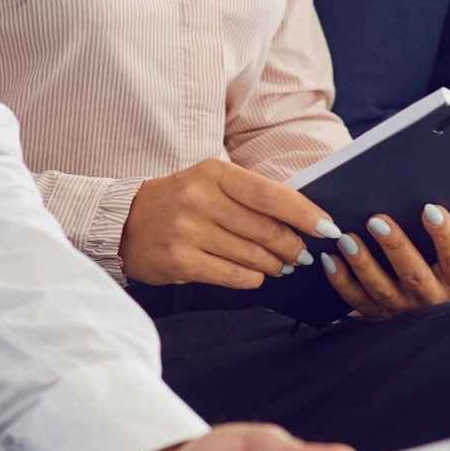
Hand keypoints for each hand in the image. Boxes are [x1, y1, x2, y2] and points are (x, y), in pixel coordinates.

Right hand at [121, 159, 341, 287]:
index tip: (327, 228)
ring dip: (275, 264)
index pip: (271, 195)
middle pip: (266, 230)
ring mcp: (187, 231)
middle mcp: (200, 199)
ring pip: (253, 255)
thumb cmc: (178, 202)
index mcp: (213, 173)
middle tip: (303, 254)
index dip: (305, 214)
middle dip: (293, 246)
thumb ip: (251, 196)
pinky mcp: (180, 261)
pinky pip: (234, 275)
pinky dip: (253, 278)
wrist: (122, 223)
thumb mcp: (210, 184)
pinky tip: (256, 274)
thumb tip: (301, 219)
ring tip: (282, 265)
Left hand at [319, 204, 449, 319]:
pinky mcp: (377, 317)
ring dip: (363, 263)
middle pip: (414, 274)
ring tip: (347, 237)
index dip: (444, 234)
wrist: (435, 319)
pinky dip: (342, 281)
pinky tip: (331, 259)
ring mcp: (403, 312)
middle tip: (377, 219)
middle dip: (395, 247)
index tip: (430, 208)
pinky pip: (357, 301)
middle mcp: (433, 301)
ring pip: (381, 289)